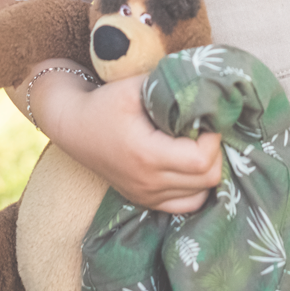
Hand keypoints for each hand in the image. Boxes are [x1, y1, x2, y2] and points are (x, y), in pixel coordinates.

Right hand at [34, 69, 222, 211]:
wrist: (74, 127)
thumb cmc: (104, 103)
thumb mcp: (135, 86)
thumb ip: (171, 86)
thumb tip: (205, 86)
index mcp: (147, 154)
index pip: (201, 159)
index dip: (214, 136)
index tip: (208, 116)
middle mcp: (149, 183)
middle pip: (208, 178)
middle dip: (215, 150)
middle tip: (206, 127)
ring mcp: (147, 196)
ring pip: (201, 194)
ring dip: (208, 168)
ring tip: (198, 143)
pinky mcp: (145, 200)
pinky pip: (187, 204)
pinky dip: (197, 186)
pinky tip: (190, 163)